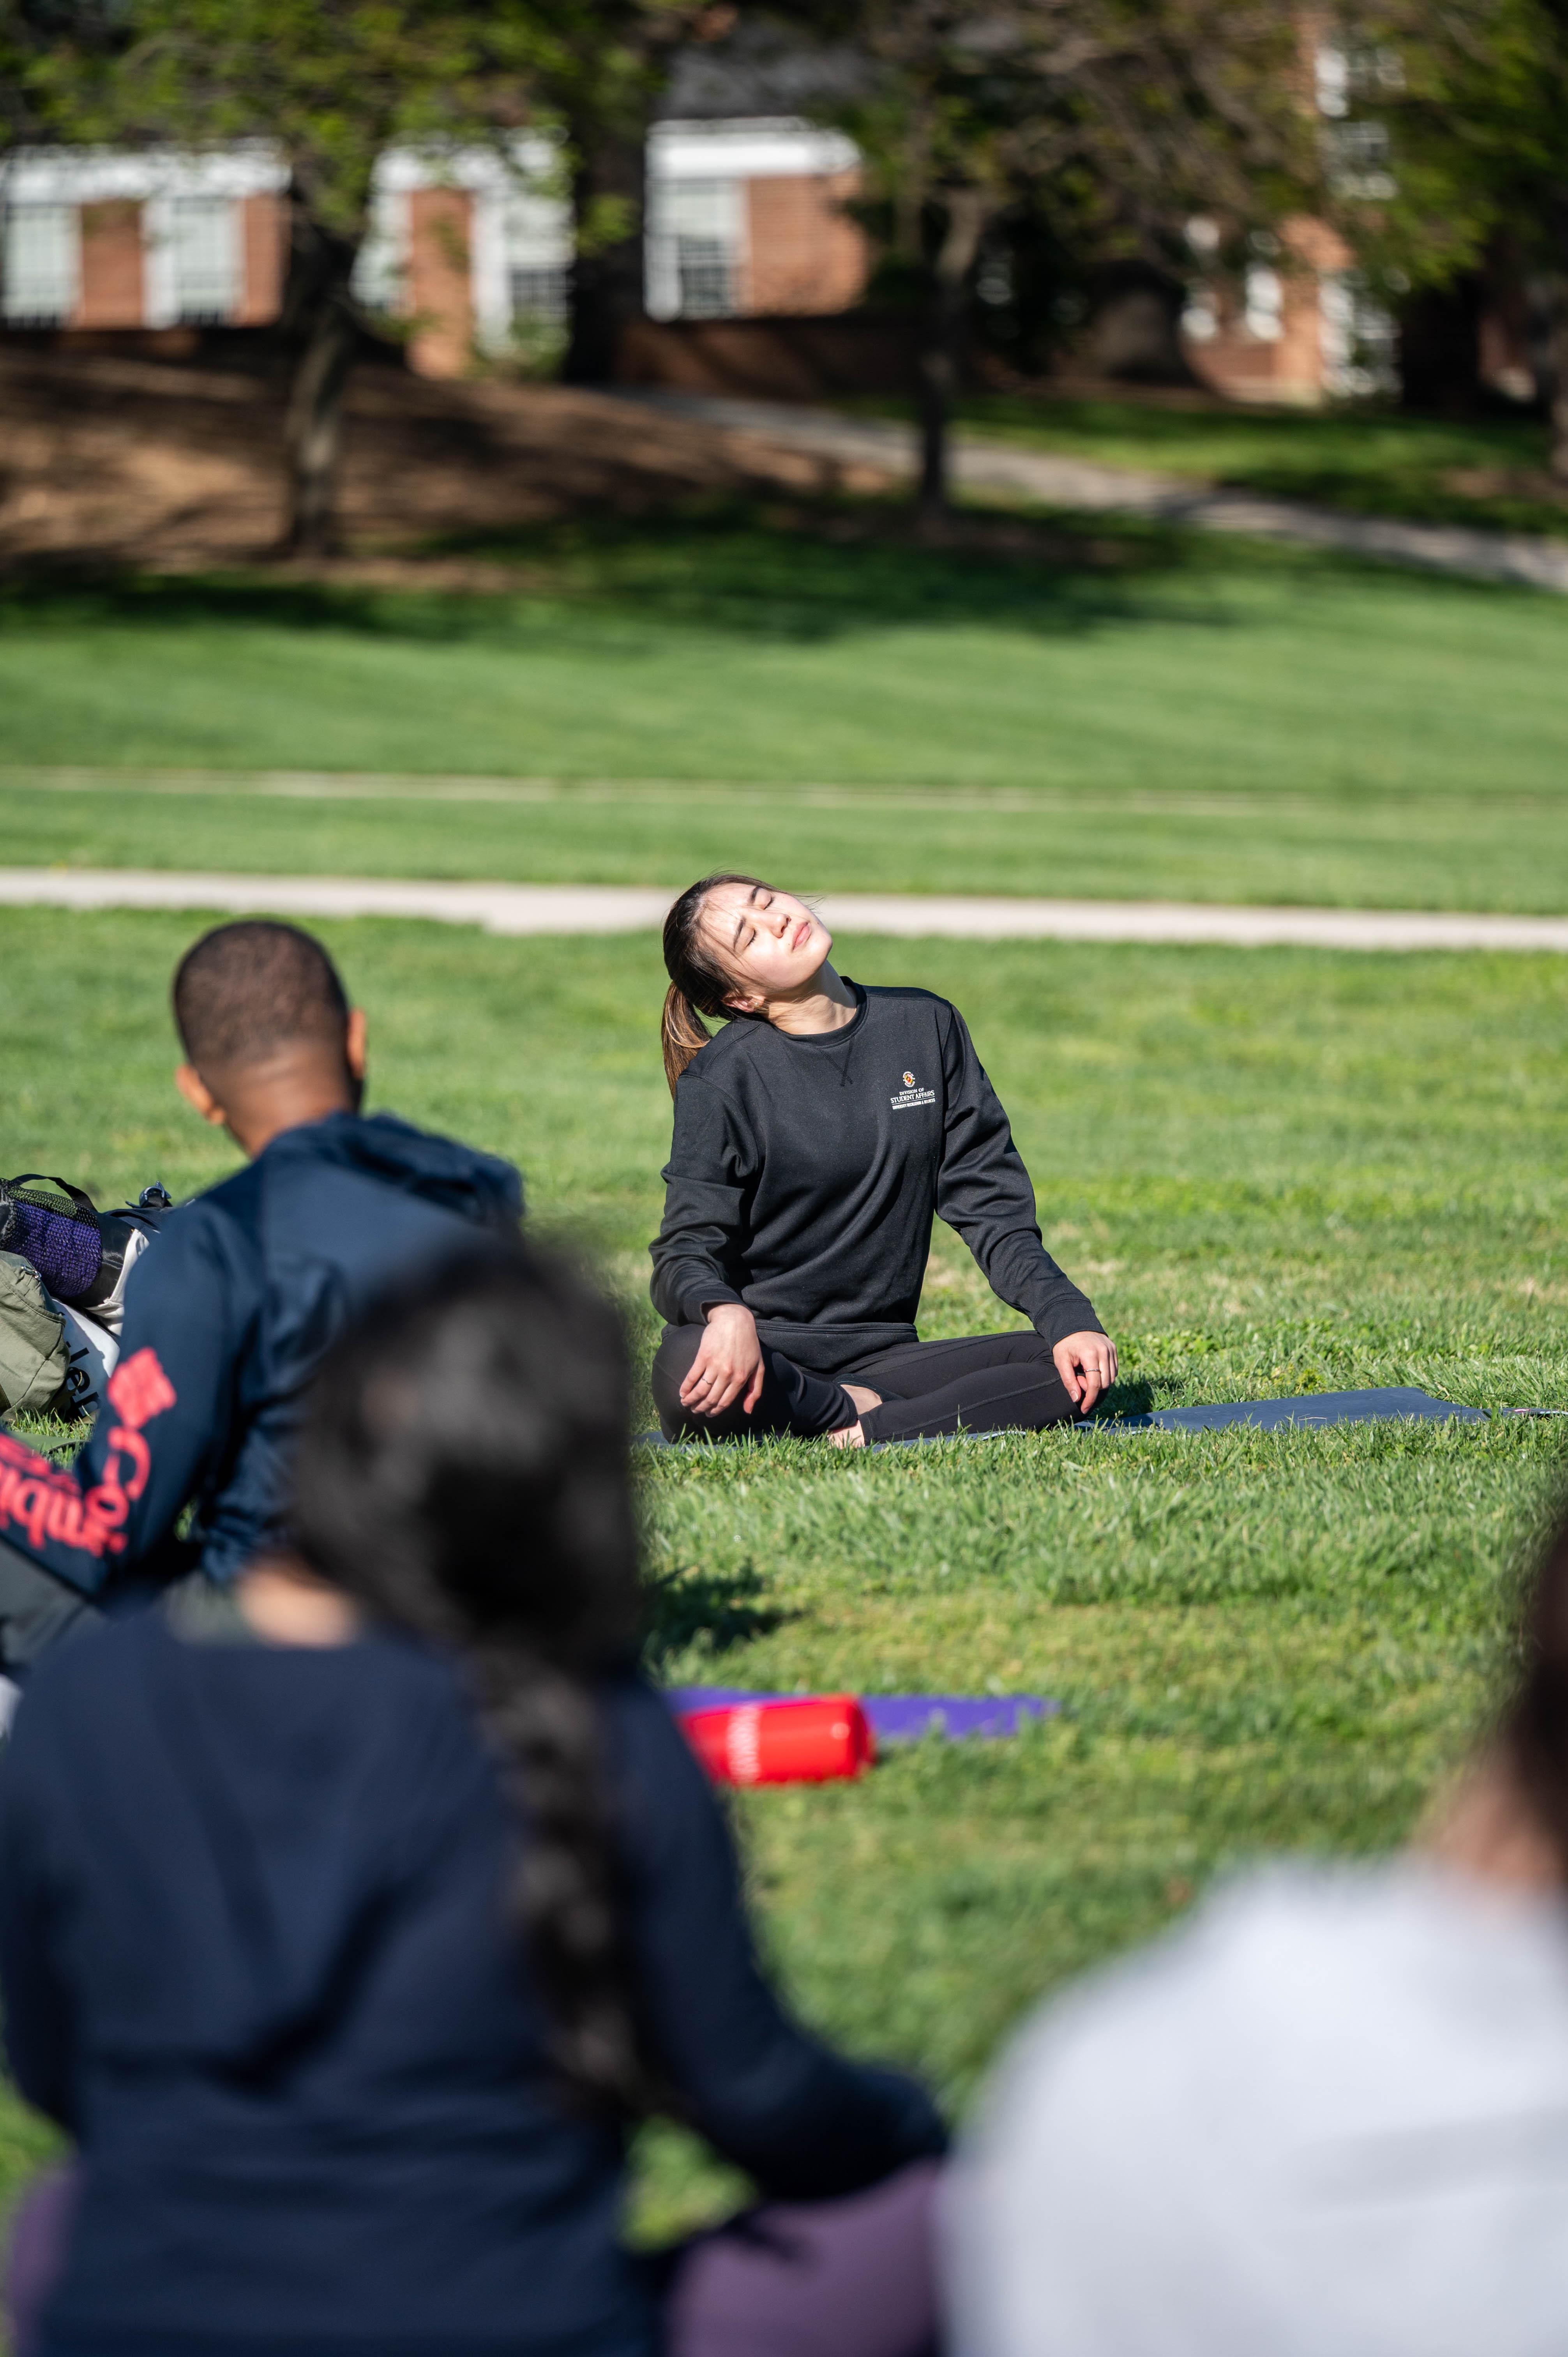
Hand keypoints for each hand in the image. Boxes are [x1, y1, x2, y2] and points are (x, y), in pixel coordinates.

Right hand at [680, 1304, 764, 1418]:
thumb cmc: (748, 1344)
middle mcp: (727, 1374)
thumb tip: (748, 1411)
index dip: (715, 1411)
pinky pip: (691, 1377)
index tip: (708, 1414)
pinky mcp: (703, 1356)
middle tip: (696, 1410)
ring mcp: (714, 1365)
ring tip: (686, 1403)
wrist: (735, 1321)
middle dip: (701, 1408)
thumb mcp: (758, 1367)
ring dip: (691, 1400)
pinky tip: (682, 1393)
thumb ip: (755, 1390)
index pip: (725, 1402)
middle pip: (711, 1399)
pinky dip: (685, 1387)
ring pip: (700, 1390)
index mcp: (740, 1378)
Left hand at [1053, 1331, 1117, 1414]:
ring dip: (1100, 1383)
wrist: (1072, 1324)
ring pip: (1112, 1378)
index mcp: (1090, 1354)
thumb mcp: (1061, 1362)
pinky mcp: (1114, 1349)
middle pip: (1105, 1383)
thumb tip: (1077, 1399)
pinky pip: (1114, 1370)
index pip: (1095, 1384)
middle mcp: (1104, 1351)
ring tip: (1085, 1374)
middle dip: (1093, 1389)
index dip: (1089, 1399)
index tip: (1083, 1408)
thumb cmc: (1064, 1344)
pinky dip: (1105, 1376)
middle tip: (1079, 1381)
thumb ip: (1069, 1380)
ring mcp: (1111, 1349)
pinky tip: (1093, 1370)